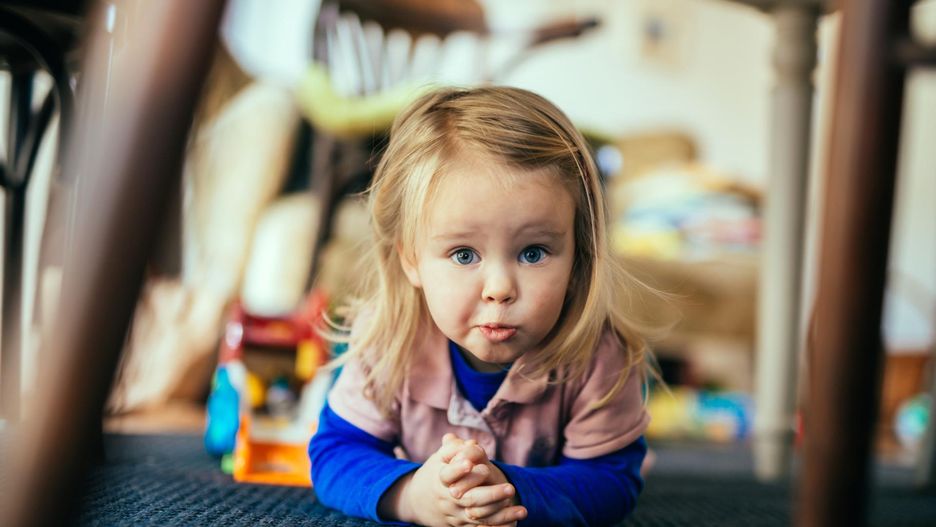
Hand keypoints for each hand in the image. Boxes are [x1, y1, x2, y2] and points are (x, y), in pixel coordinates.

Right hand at [378, 435, 525, 526]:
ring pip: (479, 515)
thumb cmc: (436, 472)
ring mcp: (456, 513)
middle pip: (469, 499)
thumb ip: (454, 447)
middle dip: (491, 494)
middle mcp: (447, 498)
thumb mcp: (440, 457)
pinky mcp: (463, 524)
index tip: (469, 463)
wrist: (419, 501)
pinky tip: (516, 520)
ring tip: (520, 507)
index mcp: (440, 478)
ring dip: (501, 512)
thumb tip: (471, 443)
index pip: (448, 475)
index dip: (457, 469)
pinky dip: (499, 525)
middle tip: (510, 488)